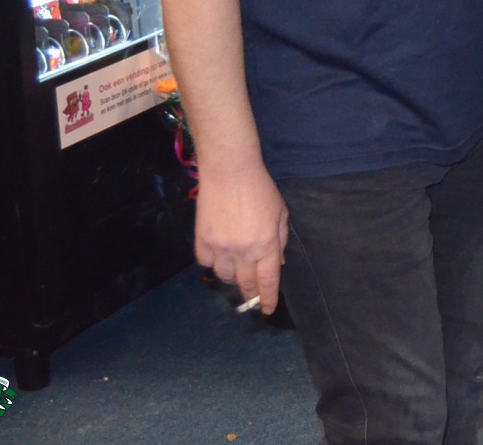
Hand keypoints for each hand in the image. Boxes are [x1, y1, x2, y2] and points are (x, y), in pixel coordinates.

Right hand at [194, 164, 288, 314]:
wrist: (230, 172)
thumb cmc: (261, 189)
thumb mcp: (280, 213)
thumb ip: (280, 240)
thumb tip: (278, 263)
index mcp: (267, 245)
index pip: (268, 281)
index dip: (267, 298)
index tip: (267, 310)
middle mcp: (244, 252)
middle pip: (245, 283)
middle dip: (250, 293)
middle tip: (252, 296)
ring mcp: (221, 248)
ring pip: (224, 277)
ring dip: (232, 278)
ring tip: (237, 272)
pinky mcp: (202, 241)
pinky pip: (206, 264)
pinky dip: (213, 264)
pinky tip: (219, 258)